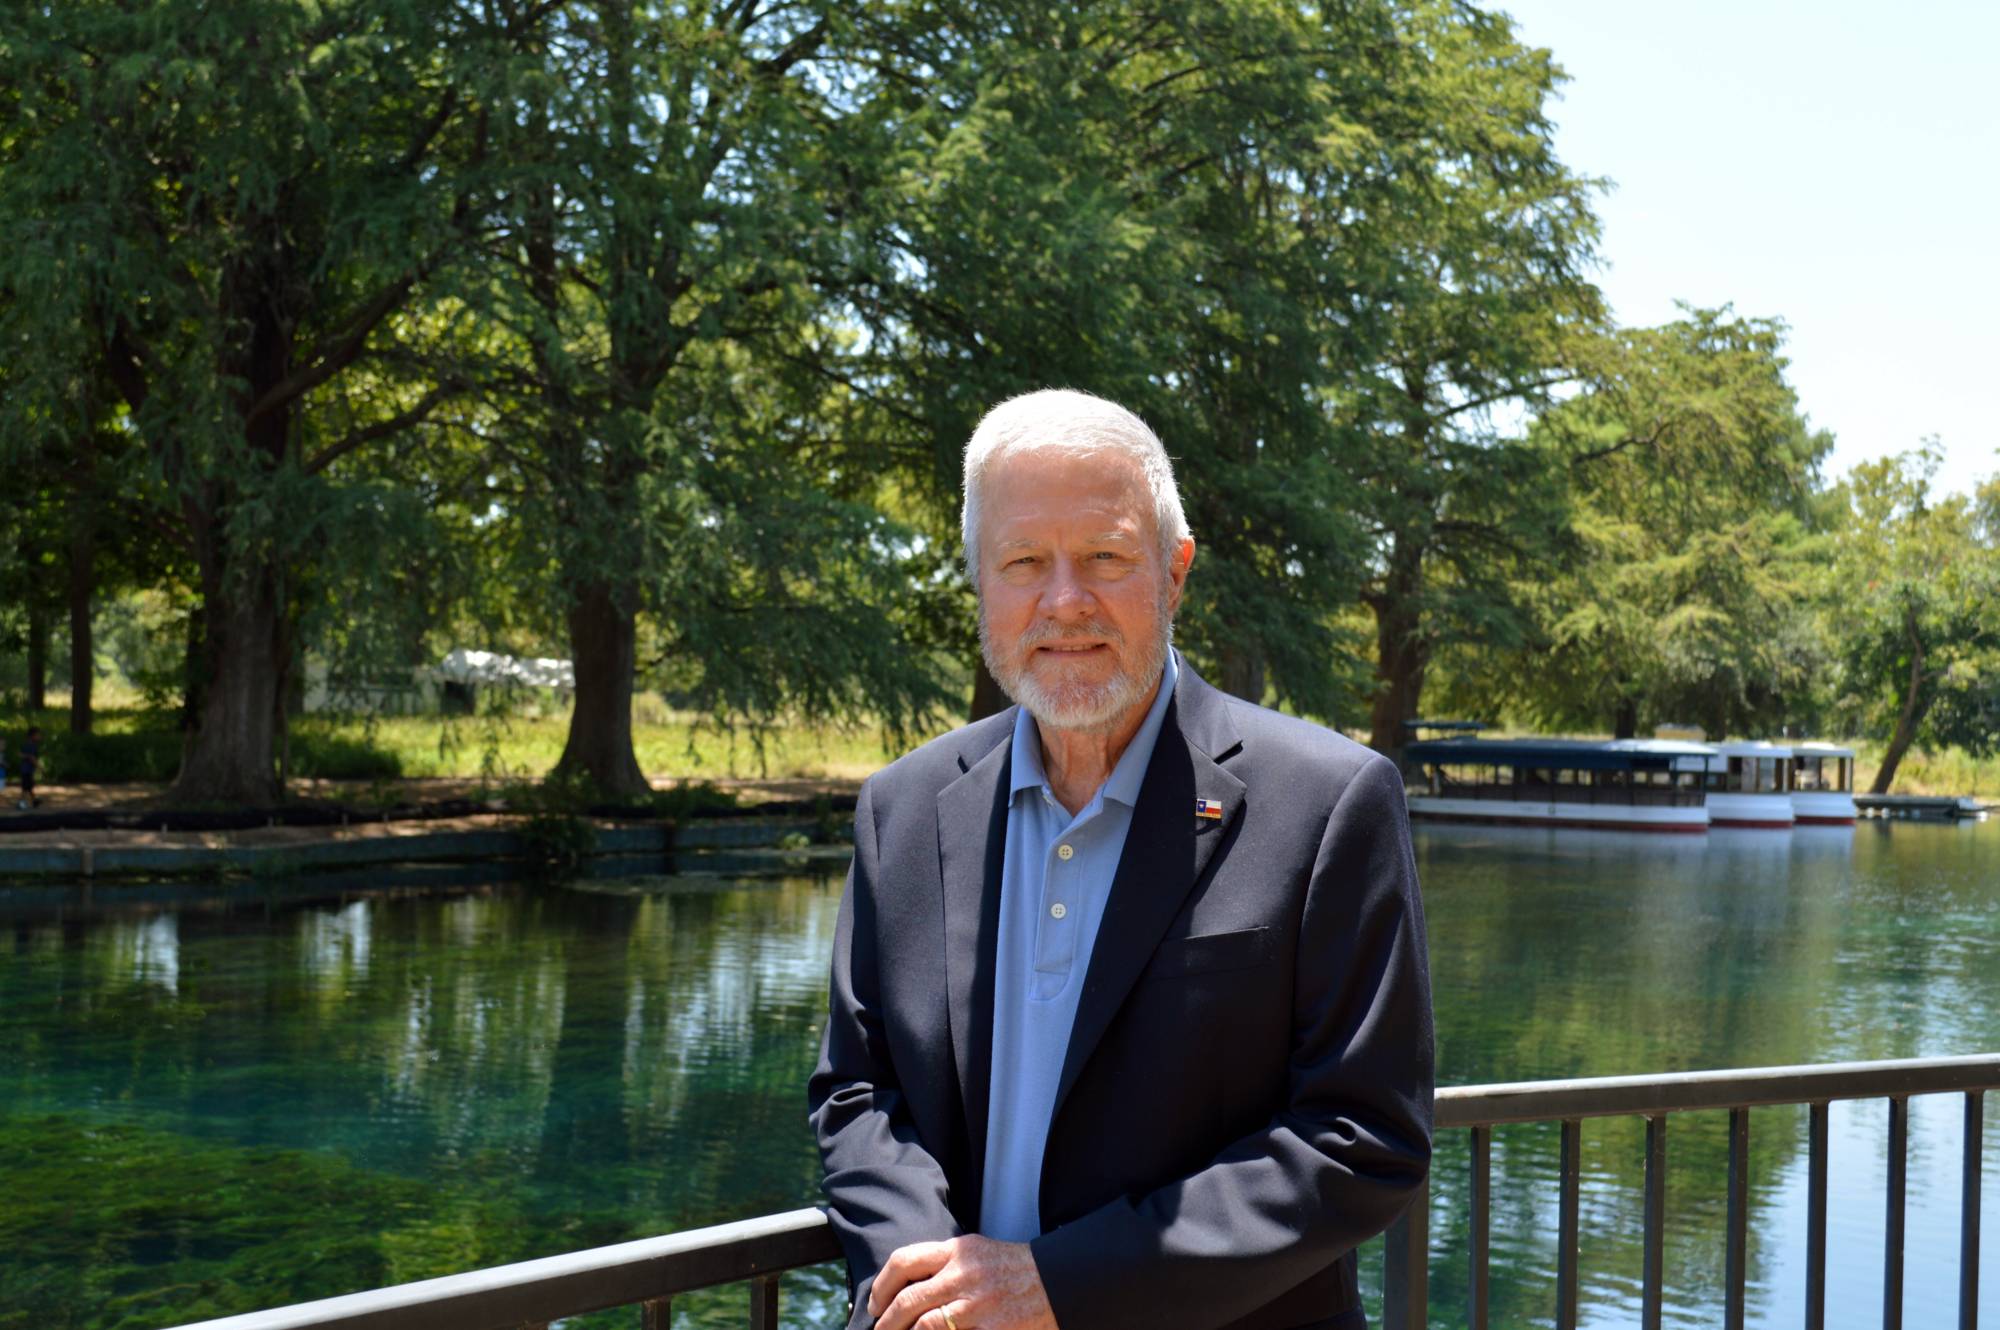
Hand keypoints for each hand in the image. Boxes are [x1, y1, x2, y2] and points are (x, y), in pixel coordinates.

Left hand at [867, 1234, 1057, 1329]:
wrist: (1057, 1281)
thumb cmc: (1012, 1269)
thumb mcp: (976, 1251)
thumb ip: (942, 1262)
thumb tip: (902, 1286)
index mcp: (957, 1250)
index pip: (904, 1261)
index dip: (882, 1285)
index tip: (875, 1303)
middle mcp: (964, 1274)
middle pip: (908, 1299)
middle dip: (886, 1321)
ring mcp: (978, 1305)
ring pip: (924, 1325)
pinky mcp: (991, 1329)